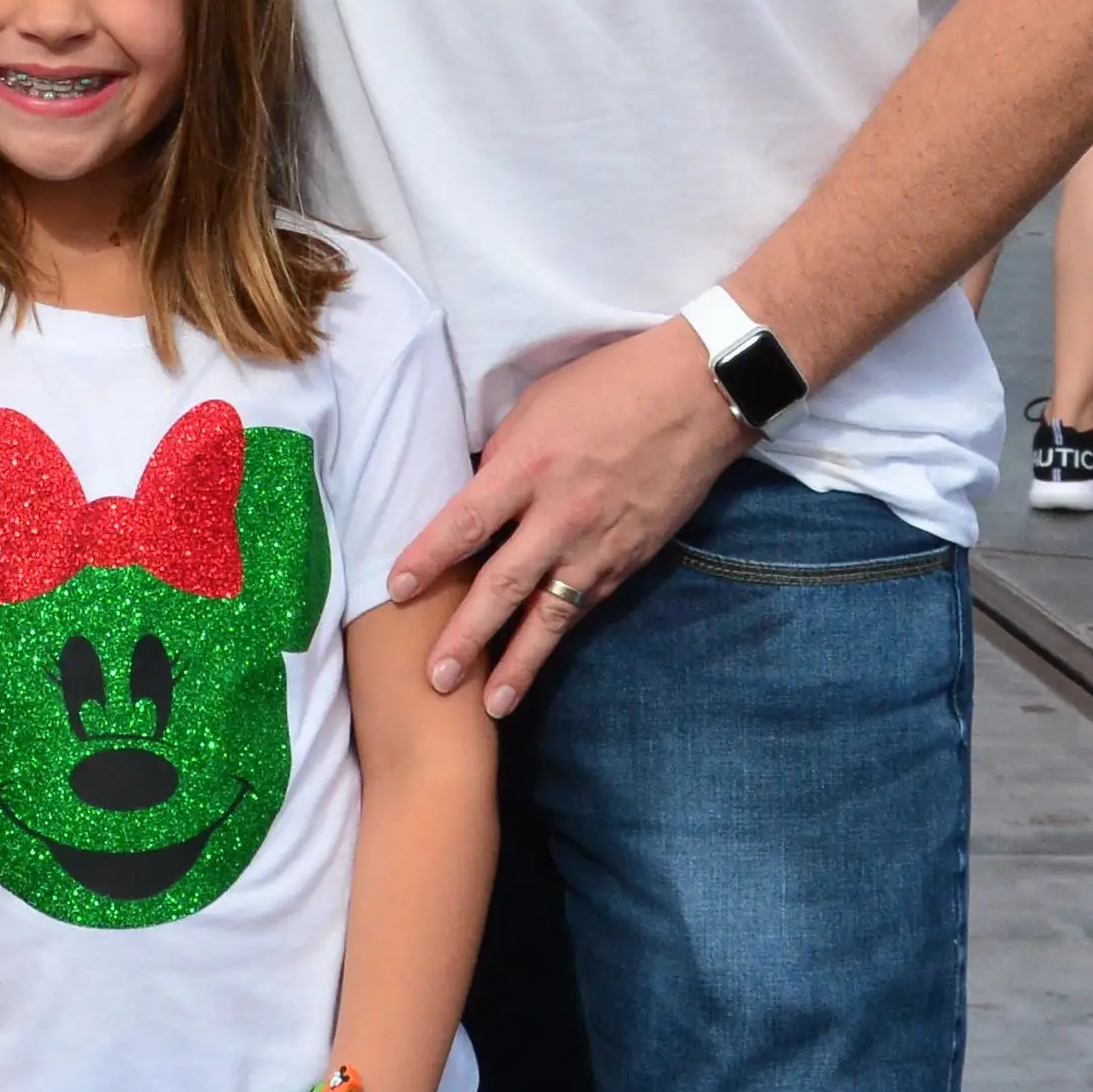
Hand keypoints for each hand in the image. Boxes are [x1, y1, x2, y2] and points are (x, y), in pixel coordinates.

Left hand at [389, 324, 739, 716]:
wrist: (697, 395)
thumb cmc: (609, 385)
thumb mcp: (538, 406)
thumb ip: (504, 458)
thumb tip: (474, 495)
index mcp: (527, 466)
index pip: (464, 523)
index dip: (427, 559)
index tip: (395, 591)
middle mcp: (560, 514)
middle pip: (502, 585)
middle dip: (466, 636)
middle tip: (435, 679)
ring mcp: (599, 543)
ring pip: (550, 615)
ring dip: (518, 664)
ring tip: (490, 705)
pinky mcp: (630, 560)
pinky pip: (586, 605)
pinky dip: (559, 635)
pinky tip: (538, 663)